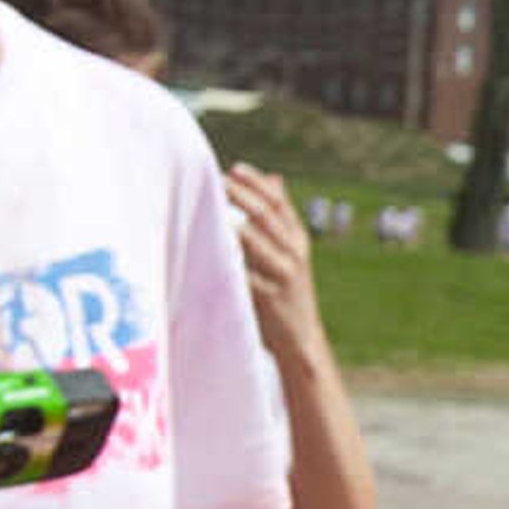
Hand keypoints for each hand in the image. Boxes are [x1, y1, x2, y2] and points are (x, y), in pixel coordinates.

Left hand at [226, 164, 327, 358]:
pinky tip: (208, 245)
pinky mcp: (268, 297)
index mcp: (299, 240)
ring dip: (229, 221)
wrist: (301, 339)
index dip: (256, 183)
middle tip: (213, 179)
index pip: (278, 202)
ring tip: (206, 206)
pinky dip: (227, 257)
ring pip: (254, 240)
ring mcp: (283, 275)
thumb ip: (280, 219)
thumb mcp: (291, 253)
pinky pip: (243, 271)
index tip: (233, 168)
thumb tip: (273, 177)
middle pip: (265, 215)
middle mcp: (294, 254)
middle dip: (239, 194)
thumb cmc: (287, 292)